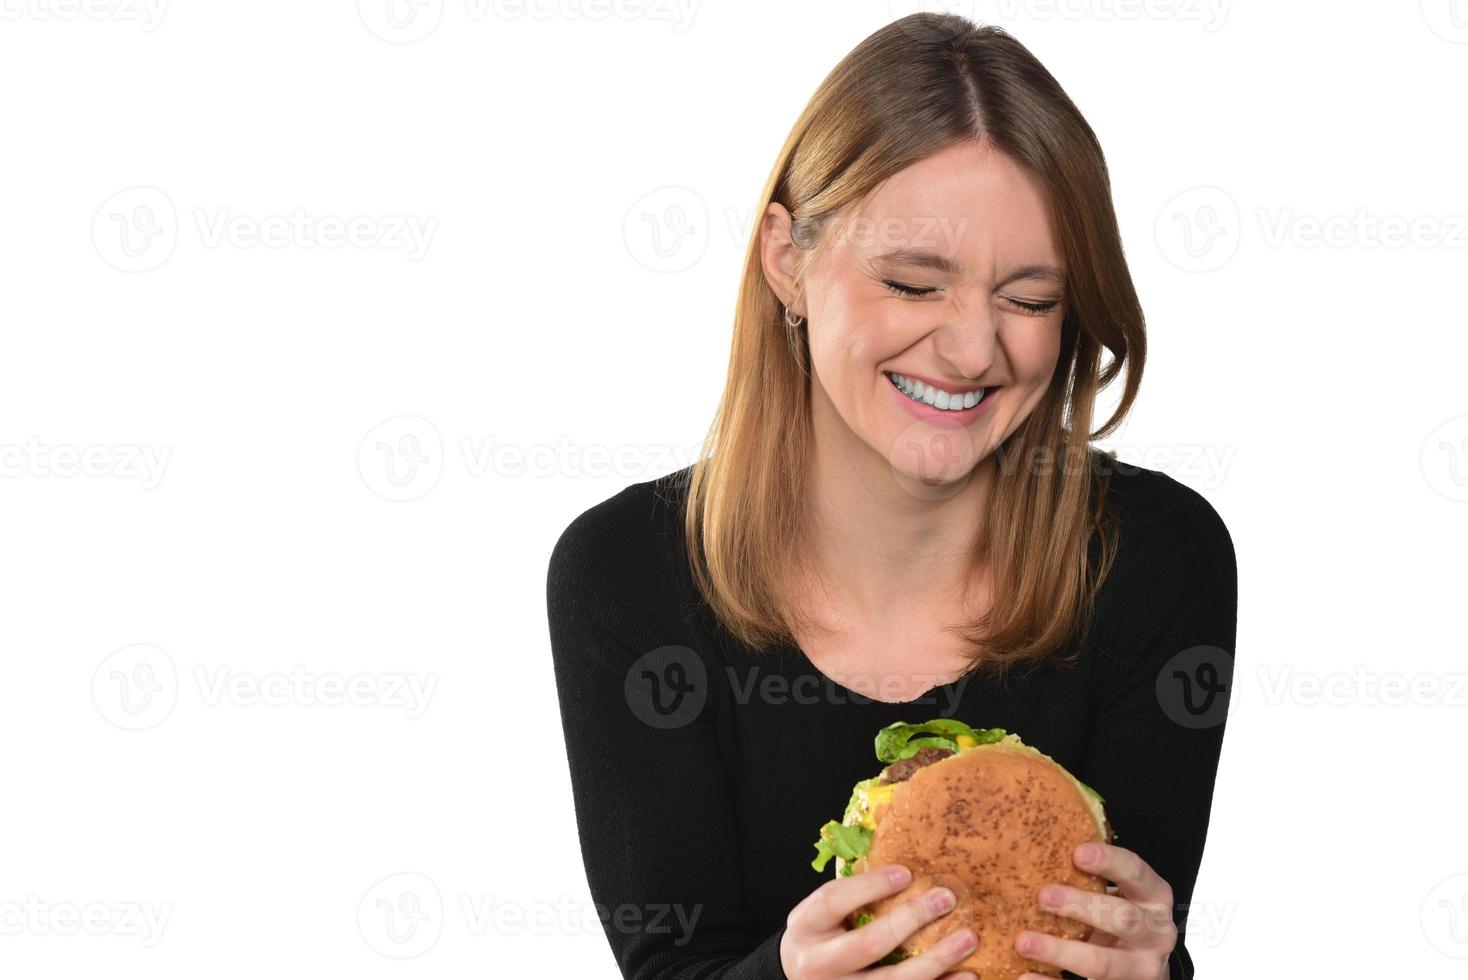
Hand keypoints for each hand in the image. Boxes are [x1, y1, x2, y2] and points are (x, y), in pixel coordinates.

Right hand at [781, 863, 980, 979]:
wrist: (799, 978)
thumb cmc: (820, 937)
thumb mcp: (821, 913)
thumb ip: (850, 894)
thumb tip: (905, 868)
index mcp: (805, 926)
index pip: (833, 900)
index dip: (870, 886)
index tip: (906, 872)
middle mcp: (817, 964)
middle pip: (868, 944)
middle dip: (911, 919)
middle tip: (946, 899)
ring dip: (937, 960)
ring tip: (968, 939)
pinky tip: (966, 976)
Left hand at [1013, 842, 1176, 979]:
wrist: (1143, 964)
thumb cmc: (1118, 915)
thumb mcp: (1119, 892)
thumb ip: (1090, 875)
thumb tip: (1033, 847)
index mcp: (1154, 897)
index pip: (1136, 873)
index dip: (1109, 861)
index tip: (1077, 853)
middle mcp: (1155, 933)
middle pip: (1123, 919)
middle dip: (1081, 906)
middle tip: (1043, 896)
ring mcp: (1140, 968)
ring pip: (1102, 963)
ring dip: (1061, 952)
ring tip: (1024, 942)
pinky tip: (1024, 975)